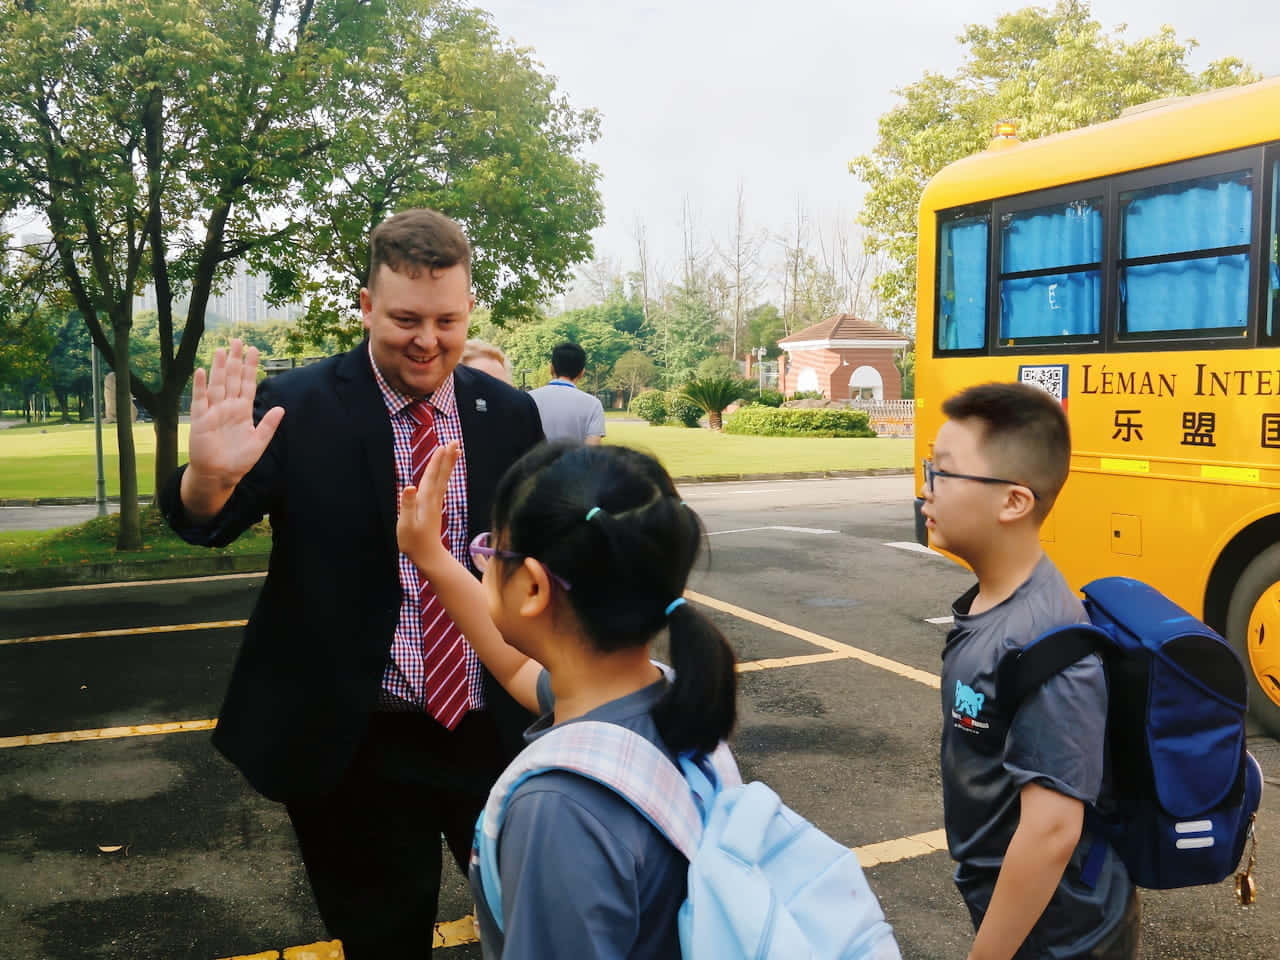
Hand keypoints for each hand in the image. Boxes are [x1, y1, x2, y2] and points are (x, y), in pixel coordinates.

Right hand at [181, 339, 283, 518]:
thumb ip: (268, 425)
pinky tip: (202, 371)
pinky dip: (200, 386)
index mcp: (243, 411)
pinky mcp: (200, 419)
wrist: (219, 475)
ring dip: (219, 368)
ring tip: (222, 350)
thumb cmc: (239, 460)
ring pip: (217, 384)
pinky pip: (200, 400)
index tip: (254, 351)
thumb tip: (281, 408)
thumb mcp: (259, 442)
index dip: (251, 368)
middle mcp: (228, 407)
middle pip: (232, 379)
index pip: (248, 384)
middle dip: (236, 360)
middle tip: (239, 340)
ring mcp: (213, 411)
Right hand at [398, 440, 459, 572]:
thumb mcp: (405, 524)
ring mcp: (435, 503)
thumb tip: (409, 487)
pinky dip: (444, 475)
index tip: (443, 446)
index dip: (437, 461)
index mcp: (426, 501)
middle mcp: (433, 499)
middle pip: (441, 474)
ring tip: (455, 451)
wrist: (427, 556)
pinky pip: (441, 485)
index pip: (432, 476)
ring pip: (443, 479)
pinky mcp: (434, 507)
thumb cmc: (413, 542)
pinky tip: (445, 471)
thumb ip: (406, 505)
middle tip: (455, 441)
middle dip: (447, 457)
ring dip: (448, 464)